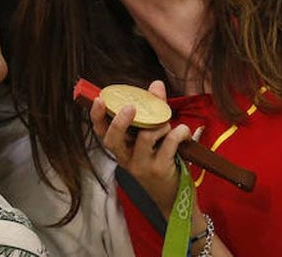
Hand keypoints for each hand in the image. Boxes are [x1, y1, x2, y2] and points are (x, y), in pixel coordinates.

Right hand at [90, 80, 192, 216]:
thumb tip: (156, 84)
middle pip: (114, 139)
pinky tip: (184, 133)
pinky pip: (169, 142)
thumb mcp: (153, 138)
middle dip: (121, 121)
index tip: (99, 99)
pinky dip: (180, 132)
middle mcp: (126, 159)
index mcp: (122, 150)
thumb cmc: (160, 161)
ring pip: (146, 136)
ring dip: (161, 124)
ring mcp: (142, 166)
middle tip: (130, 108)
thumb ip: (154, 109)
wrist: (173, 196)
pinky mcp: (159, 169)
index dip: (97, 117)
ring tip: (169, 126)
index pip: (102, 133)